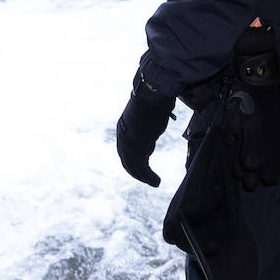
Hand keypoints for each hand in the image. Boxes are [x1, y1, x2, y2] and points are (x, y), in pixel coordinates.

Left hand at [116, 70, 175, 186]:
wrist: (151, 96)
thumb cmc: (153, 102)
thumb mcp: (147, 117)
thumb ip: (146, 128)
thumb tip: (152, 132)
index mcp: (123, 129)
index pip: (124, 151)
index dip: (131, 162)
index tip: (141, 169)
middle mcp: (122, 137)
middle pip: (127, 161)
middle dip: (136, 172)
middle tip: (148, 180)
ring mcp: (128, 143)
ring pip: (134, 167)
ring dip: (144, 178)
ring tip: (156, 183)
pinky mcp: (137, 147)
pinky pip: (142, 168)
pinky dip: (148, 177)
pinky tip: (156, 181)